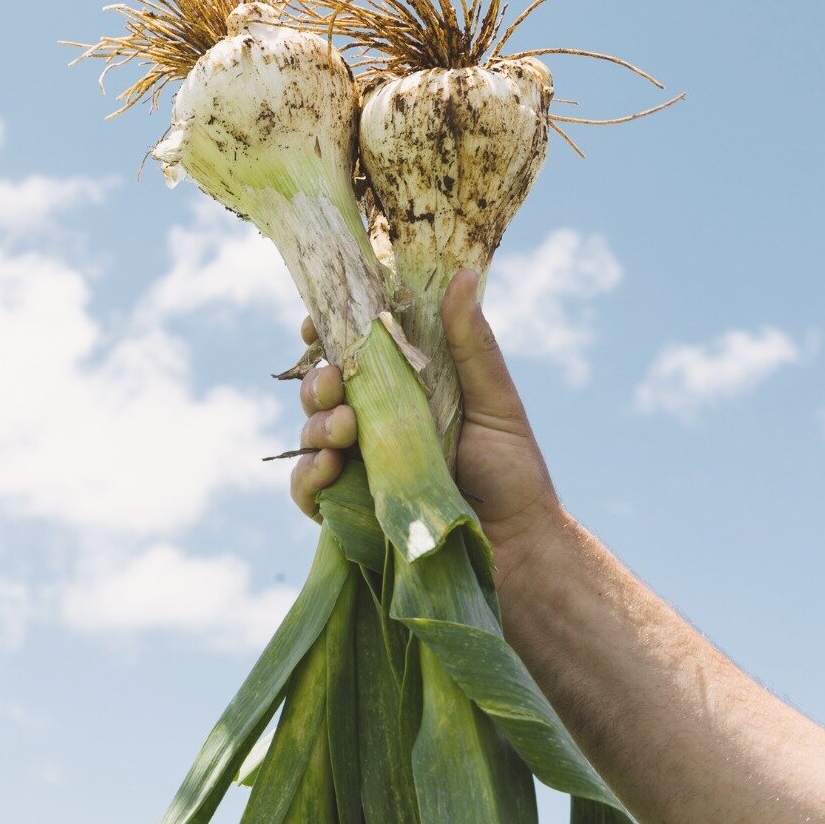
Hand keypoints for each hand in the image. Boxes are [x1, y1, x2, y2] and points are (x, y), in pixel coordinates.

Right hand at [290, 269, 562, 589]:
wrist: (518, 549)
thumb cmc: (513, 473)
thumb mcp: (495, 401)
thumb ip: (473, 344)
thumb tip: (467, 274)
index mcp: (405, 390)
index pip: (355, 353)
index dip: (329, 332)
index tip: (316, 320)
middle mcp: (375, 424)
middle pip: (325, 389)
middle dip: (320, 380)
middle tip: (337, 382)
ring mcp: (358, 467)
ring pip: (310, 432)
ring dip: (316, 423)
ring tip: (344, 431)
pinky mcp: (350, 511)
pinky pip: (307, 490)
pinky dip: (306, 476)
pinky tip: (328, 466)